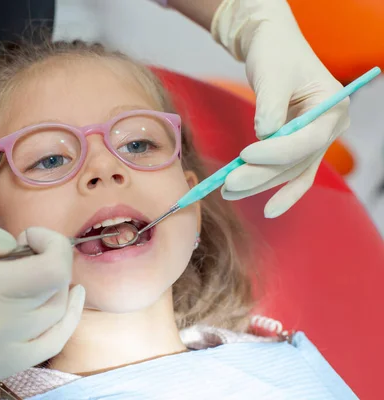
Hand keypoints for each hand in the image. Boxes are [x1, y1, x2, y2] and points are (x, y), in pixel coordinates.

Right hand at [0, 214, 84, 399]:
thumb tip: (13, 244)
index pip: (52, 267)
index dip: (53, 243)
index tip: (29, 236)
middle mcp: (0, 325)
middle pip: (58, 287)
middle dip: (51, 258)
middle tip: (25, 251)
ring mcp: (4, 353)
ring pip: (60, 314)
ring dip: (57, 286)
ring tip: (38, 270)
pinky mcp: (2, 369)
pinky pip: (53, 344)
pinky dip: (66, 320)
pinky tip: (66, 301)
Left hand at [212, 0, 349, 217]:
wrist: (274, 47)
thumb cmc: (275, 54)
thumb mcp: (272, 73)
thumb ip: (270, 104)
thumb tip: (264, 135)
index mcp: (332, 106)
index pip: (307, 139)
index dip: (277, 152)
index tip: (245, 155)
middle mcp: (330, 127)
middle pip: (297, 161)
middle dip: (261, 175)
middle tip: (228, 185)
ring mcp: (316, 139)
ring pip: (290, 171)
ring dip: (260, 184)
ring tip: (227, 192)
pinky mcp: (299, 146)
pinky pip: (294, 174)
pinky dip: (281, 191)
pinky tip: (269, 209)